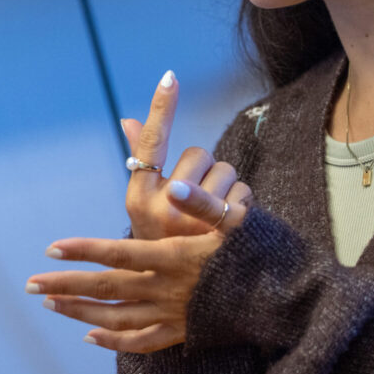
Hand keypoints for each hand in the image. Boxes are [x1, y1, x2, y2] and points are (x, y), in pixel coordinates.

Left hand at [26, 177, 250, 352]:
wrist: (284, 302)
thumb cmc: (258, 253)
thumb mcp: (236, 220)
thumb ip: (203, 202)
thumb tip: (176, 186)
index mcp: (174, 258)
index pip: (119, 253)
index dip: (85, 249)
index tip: (53, 245)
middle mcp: (167, 289)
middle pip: (107, 288)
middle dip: (67, 285)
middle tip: (30, 284)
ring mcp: (173, 316)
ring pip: (117, 318)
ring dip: (81, 311)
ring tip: (51, 303)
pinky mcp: (181, 334)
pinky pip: (140, 343)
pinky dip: (113, 342)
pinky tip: (90, 336)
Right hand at [123, 71, 245, 239]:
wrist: (184, 297)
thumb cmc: (164, 243)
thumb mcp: (146, 208)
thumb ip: (143, 162)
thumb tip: (130, 120)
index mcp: (140, 199)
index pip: (153, 143)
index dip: (162, 108)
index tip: (170, 76)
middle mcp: (165, 209)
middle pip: (199, 155)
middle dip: (203, 172)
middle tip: (196, 201)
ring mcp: (196, 222)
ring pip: (226, 171)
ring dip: (224, 188)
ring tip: (213, 216)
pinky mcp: (227, 233)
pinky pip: (243, 193)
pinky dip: (241, 203)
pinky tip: (233, 223)